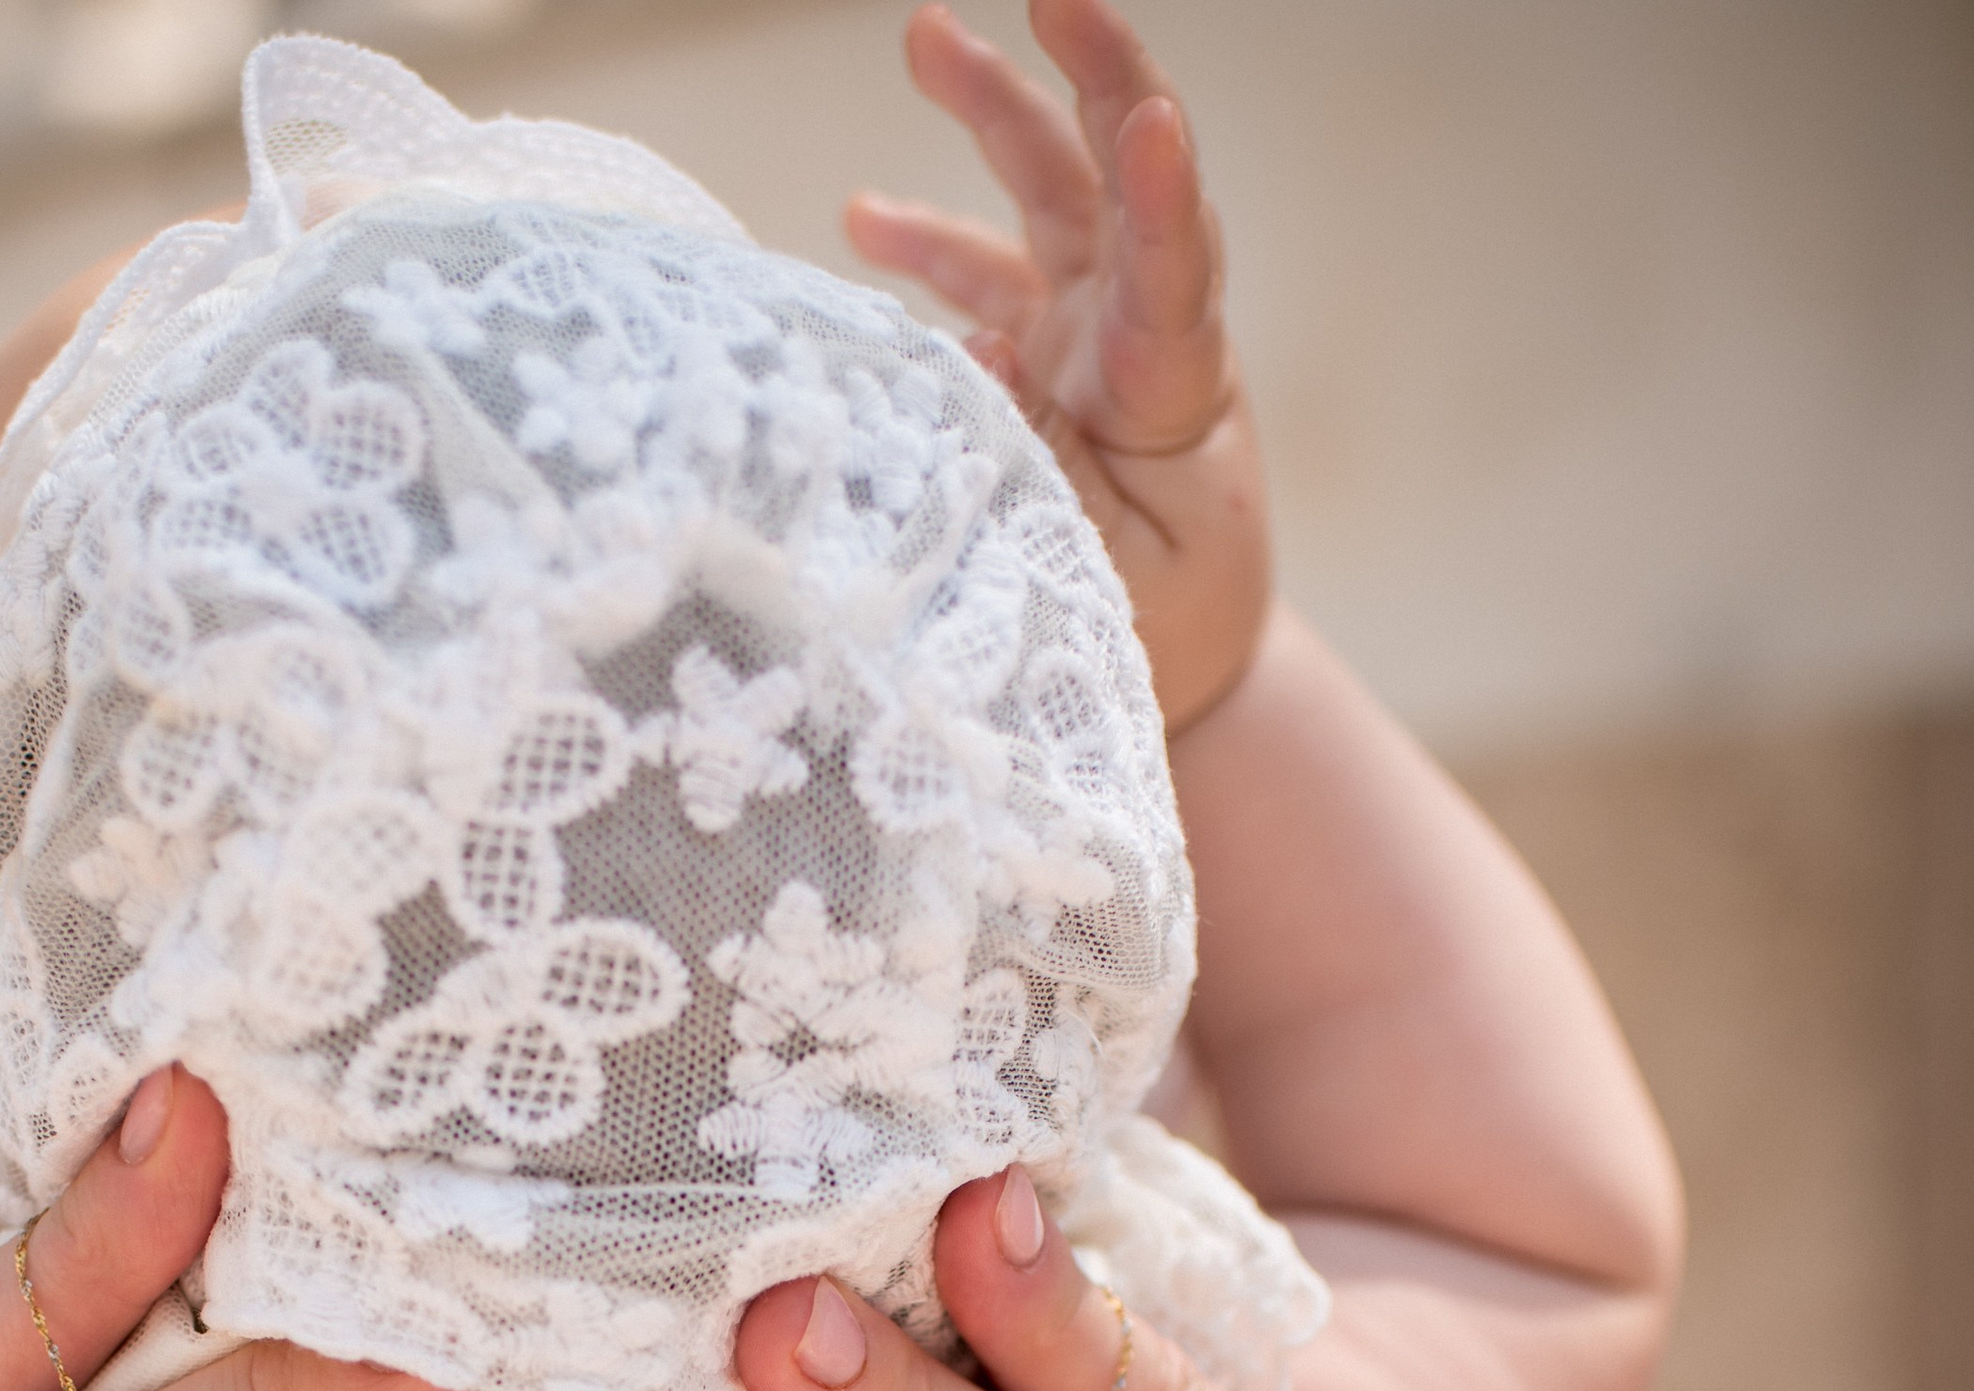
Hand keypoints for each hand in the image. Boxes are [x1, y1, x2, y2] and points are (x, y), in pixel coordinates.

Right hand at [849, 1, 1269, 730]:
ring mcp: (1093, 339)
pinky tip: (861, 220)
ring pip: (1049, 200)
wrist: (1191, 666)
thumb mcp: (1115, 584)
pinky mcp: (1048, 359)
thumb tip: (979, 348)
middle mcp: (1141, 340)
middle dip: (1088, 79)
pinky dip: (929, 246)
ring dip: (994, 114)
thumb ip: (1049, 472)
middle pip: (1122, 185)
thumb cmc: (1165, 636)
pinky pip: (986, 278)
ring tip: (925, 36)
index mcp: (1177, 397)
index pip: (1175, 275)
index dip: (1162, 195)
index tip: (1152, 121)